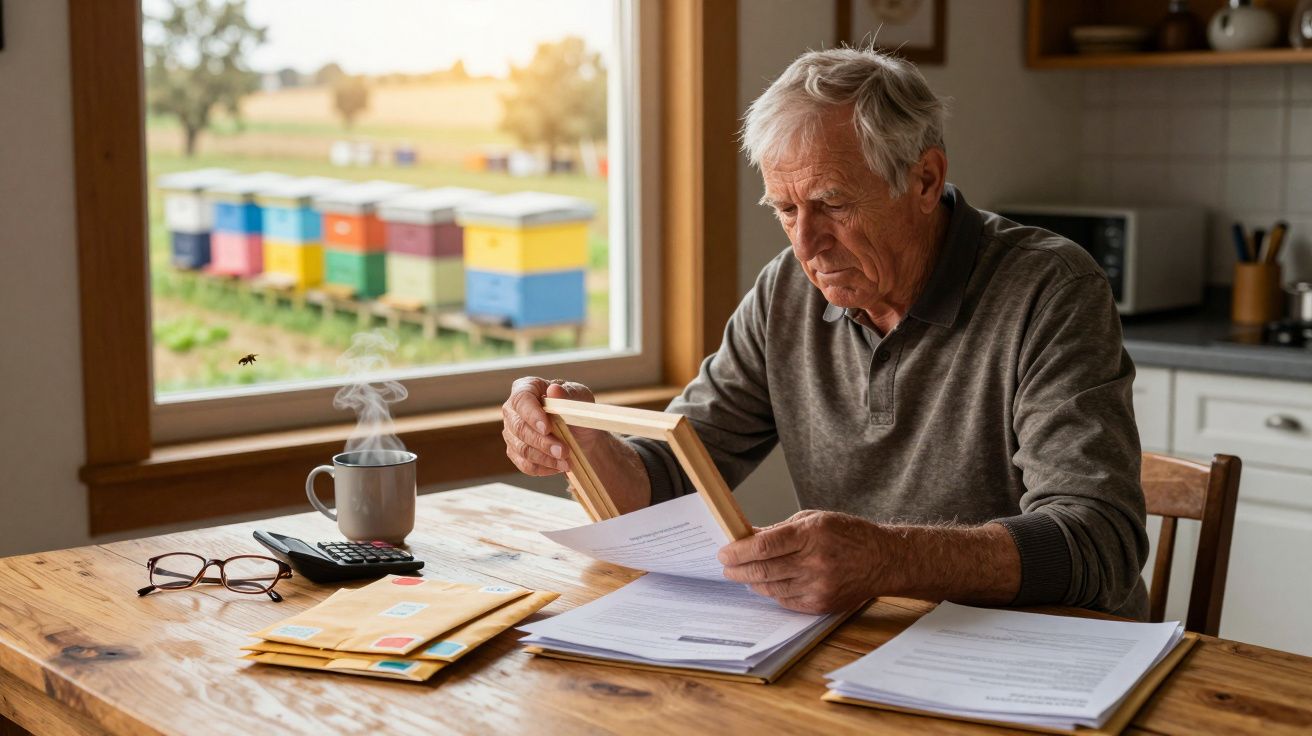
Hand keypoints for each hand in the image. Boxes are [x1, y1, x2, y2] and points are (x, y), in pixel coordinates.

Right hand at [501, 376, 602, 475]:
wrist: (580, 431)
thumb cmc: (576, 407)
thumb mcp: (580, 397)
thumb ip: (567, 394)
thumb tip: (554, 390)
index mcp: (526, 388)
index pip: (521, 400)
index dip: (532, 415)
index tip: (547, 428)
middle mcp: (513, 409)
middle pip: (519, 428)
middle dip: (542, 442)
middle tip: (563, 451)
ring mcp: (511, 431)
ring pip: (521, 449)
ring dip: (545, 458)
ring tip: (566, 461)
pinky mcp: (515, 451)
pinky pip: (524, 464)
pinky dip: (543, 468)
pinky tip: (558, 467)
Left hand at [718, 510, 883, 613]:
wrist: (883, 560)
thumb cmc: (849, 535)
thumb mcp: (814, 520)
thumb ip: (780, 530)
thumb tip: (749, 536)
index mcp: (811, 535)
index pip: (764, 545)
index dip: (739, 550)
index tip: (724, 552)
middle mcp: (814, 562)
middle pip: (763, 570)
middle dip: (738, 569)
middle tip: (726, 566)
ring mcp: (818, 586)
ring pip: (771, 588)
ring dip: (752, 581)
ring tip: (744, 574)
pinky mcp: (821, 604)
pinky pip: (785, 601)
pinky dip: (772, 592)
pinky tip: (767, 584)